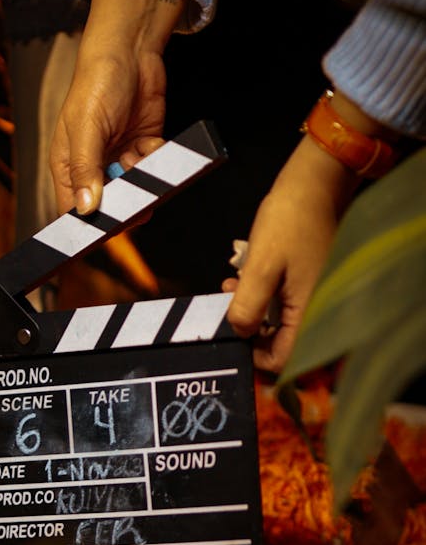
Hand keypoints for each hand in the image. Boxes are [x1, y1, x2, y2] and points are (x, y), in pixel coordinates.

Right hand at [50, 0, 183, 214]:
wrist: (132, 52)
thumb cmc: (97, 82)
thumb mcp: (85, 127)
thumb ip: (84, 168)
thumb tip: (85, 208)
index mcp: (68, 165)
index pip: (73, 208)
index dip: (89, 223)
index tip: (107, 226)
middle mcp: (93, 166)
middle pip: (109, 204)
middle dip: (124, 199)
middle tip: (134, 187)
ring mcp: (119, 158)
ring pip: (136, 189)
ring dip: (142, 177)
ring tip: (138, 153)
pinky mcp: (144, 149)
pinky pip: (154, 170)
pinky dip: (156, 160)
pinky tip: (150, 141)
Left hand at [221, 134, 358, 372]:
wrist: (316, 183)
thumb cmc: (289, 221)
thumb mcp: (260, 266)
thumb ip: (248, 306)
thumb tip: (240, 333)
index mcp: (309, 314)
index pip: (283, 361)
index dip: (254, 356)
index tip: (233, 335)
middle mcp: (317, 312)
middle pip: (280, 344)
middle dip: (249, 329)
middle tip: (227, 307)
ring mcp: (315, 297)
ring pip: (278, 323)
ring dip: (251, 310)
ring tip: (232, 286)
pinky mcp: (309, 283)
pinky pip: (284, 303)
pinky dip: (262, 296)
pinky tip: (245, 278)